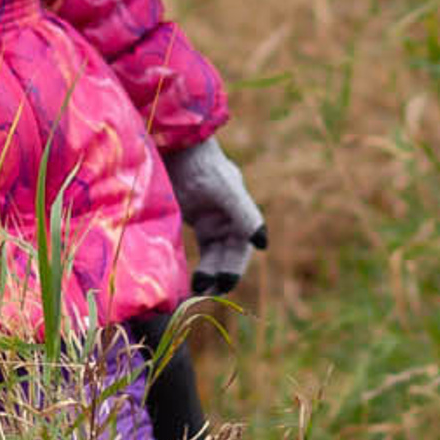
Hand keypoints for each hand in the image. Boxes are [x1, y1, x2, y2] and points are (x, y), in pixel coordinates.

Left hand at [163, 136, 267, 296]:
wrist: (176, 147)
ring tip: (196, 289)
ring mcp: (211, 219)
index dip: (236, 267)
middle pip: (228, 254)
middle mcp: (229, 218)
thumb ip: (245, 215)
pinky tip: (190, 276)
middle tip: (205, 292)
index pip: (241, 247)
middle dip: (220, 274)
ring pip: (214, 254)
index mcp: (240, 211)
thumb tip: (263, 244)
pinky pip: (202, 247)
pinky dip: (198, 262)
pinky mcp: (195, 219)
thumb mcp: (226, 190)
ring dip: (208, 272)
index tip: (224, 286)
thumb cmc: (202, 164)